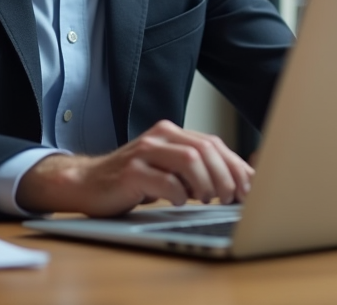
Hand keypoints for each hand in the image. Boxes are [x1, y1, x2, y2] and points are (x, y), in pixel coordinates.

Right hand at [15, 120, 252, 216]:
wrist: (87, 183)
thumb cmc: (133, 180)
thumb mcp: (168, 171)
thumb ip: (196, 172)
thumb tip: (237, 184)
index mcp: (172, 133)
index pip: (213, 143)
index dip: (235, 166)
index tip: (249, 187)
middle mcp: (160, 137)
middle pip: (205, 149)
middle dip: (226, 175)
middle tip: (231, 197)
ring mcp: (144, 152)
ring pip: (190, 160)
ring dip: (206, 183)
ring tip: (207, 200)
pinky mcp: (131, 171)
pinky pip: (165, 181)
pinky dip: (178, 194)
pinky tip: (178, 203)